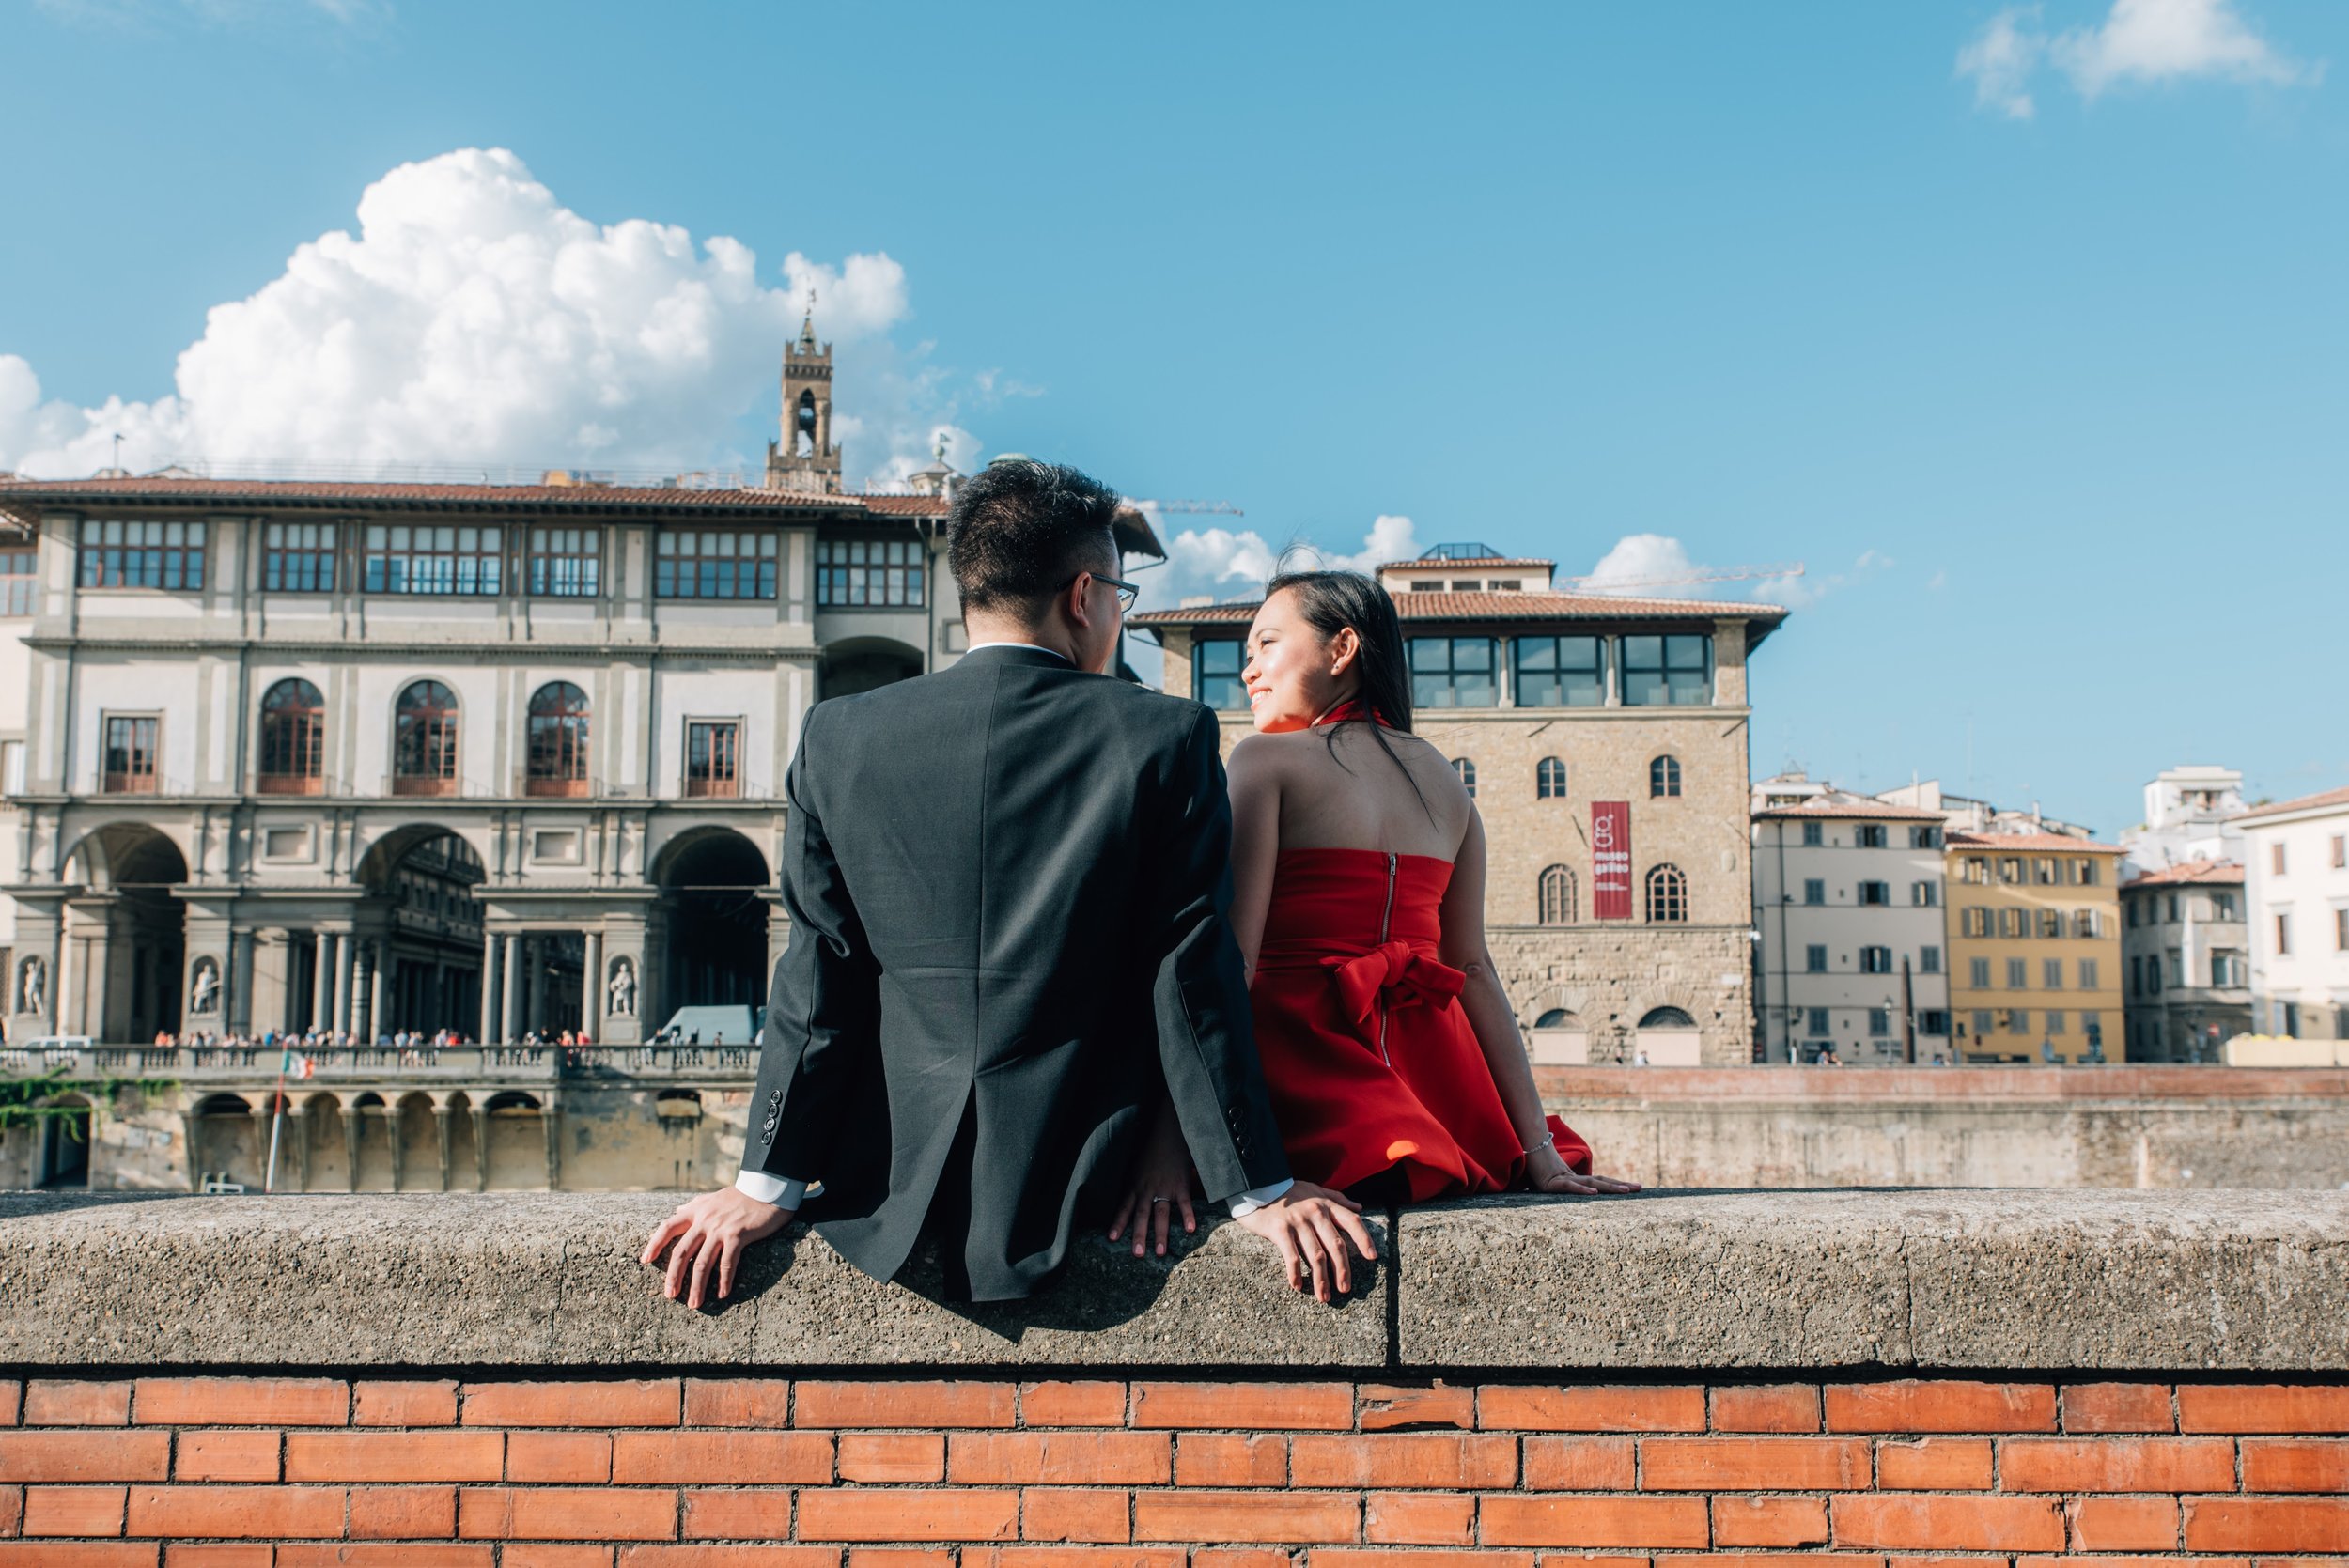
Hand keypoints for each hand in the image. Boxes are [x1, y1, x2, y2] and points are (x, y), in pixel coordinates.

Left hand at [640, 1186, 794, 1308]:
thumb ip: (694, 1205)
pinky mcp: (738, 1235)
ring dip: (697, 1287)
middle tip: (670, 1295)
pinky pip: (727, 1262)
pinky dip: (724, 1280)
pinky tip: (722, 1294)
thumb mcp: (713, 1197)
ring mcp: (720, 1228)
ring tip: (694, 1304)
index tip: (644, 1260)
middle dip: (673, 1276)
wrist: (768, 1187)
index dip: (654, 1244)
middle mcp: (704, 1220)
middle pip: (681, 1252)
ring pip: (702, 1262)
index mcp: (696, 1210)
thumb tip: (678, 1210)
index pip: (667, 1227)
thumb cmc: (742, 1195)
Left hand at [1108, 1104, 1198, 1257]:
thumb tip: (1132, 1199)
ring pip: (1161, 1213)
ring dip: (1161, 1233)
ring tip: (1160, 1252)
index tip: (1112, 1239)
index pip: (1124, 1207)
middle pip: (1141, 1215)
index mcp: (1135, 1184)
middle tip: (1137, 1255)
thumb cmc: (1153, 1149)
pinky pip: (1185, 1202)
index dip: (1118, 1223)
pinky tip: (1190, 1229)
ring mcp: (1164, 1186)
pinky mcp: (1180, 1183)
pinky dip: (1188, 1215)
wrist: (1168, 1130)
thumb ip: (1137, 1183)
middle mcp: (1147, 1188)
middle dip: (1139, 1235)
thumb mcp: (1138, 1165)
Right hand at [1233, 1181, 1378, 1302]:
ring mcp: (1298, 1222)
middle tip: (1345, 1289)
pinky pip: (1292, 1256)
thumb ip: (1338, 1199)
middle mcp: (1315, 1212)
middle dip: (1342, 1270)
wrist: (1258, 1186)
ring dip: (1321, 1279)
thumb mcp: (1315, 1190)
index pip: (1352, 1222)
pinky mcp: (1280, 1230)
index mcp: (1326, 1204)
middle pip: (1336, 1245)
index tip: (1373, 1257)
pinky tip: (1297, 1286)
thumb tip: (1359, 1207)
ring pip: (1316, 1255)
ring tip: (1324, 1296)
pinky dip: (1295, 1273)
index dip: (1364, 1239)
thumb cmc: (1289, 1191)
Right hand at [1525, 1141, 1642, 1195]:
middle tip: (1640, 1187)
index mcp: (1580, 1181)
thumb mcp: (1559, 1185)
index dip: (1619, 1184)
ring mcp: (1568, 1181)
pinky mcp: (1556, 1184)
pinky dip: (1584, 1190)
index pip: (1603, 1182)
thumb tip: (1581, 1195)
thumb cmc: (1541, 1175)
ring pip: (1593, 1184)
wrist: (1526, 1160)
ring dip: (1610, 1187)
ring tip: (1626, 1190)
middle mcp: (1578, 1179)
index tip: (1636, 1187)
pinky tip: (1595, 1193)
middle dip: (1623, 1185)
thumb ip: (1569, 1190)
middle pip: (1604, 1182)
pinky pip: (1572, 1187)